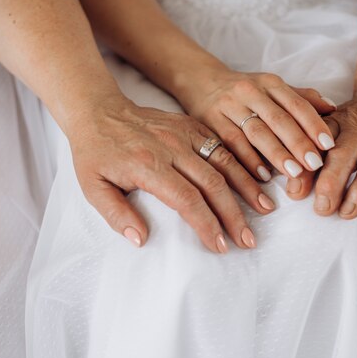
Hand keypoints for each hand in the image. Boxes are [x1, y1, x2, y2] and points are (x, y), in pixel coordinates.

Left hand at [66, 95, 275, 252]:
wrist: (99, 112)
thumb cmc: (95, 153)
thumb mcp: (92, 187)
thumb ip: (116, 214)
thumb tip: (142, 240)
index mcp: (148, 165)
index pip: (187, 200)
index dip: (207, 225)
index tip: (220, 245)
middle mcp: (171, 148)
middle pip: (213, 184)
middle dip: (233, 216)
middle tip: (247, 239)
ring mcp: (184, 134)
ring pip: (224, 163)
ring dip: (246, 188)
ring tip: (264, 210)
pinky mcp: (191, 126)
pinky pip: (220, 146)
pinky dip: (240, 165)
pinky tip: (253, 181)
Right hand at [181, 71, 336, 181]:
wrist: (200, 80)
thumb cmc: (245, 90)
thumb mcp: (272, 87)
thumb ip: (301, 97)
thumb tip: (332, 108)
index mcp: (270, 83)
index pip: (296, 104)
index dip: (313, 124)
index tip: (328, 145)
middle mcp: (250, 92)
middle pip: (277, 119)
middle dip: (297, 142)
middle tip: (314, 164)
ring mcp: (229, 106)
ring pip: (256, 132)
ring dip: (276, 154)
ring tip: (294, 172)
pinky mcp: (210, 122)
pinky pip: (231, 143)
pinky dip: (248, 160)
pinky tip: (263, 175)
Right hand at [307, 70, 356, 217]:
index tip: (349, 211)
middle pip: (344, 154)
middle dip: (331, 182)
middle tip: (322, 208)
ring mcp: (343, 119)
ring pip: (320, 143)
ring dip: (307, 167)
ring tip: (296, 191)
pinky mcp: (327, 117)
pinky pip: (308, 133)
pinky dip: (295, 151)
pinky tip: (285, 170)